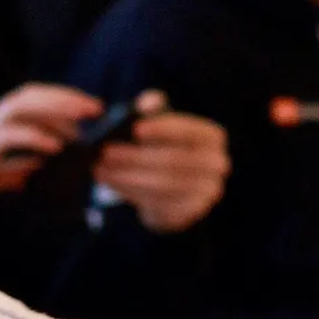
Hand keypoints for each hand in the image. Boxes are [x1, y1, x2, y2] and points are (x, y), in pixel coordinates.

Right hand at [0, 84, 102, 228]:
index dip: (58, 98)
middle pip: (29, 97)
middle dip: (65, 99)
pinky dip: (35, 139)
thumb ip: (6, 172)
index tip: (86, 107)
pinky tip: (54, 148)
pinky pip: (10, 138)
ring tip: (80, 128)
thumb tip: (28, 176)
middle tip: (95, 109)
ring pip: (21, 109)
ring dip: (55, 114)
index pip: (27, 100)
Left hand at [96, 104, 228, 234]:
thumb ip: (154, 110)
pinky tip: (110, 183)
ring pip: (162, 185)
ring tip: (101, 169)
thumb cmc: (165, 148)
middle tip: (106, 152)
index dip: (162, 129)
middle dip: (136, 157)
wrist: (173, 190)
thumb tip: (145, 103)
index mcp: (212, 138)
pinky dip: (129, 193)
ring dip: (127, 177)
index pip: (189, 132)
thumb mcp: (161, 125)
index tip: (135, 129)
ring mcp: (206, 193)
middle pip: (173, 161)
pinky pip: (157, 204)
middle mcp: (216, 165)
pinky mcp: (188, 214)